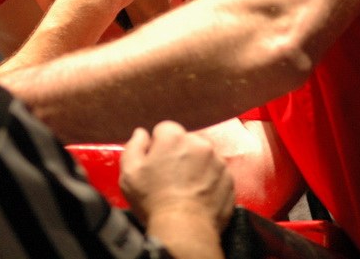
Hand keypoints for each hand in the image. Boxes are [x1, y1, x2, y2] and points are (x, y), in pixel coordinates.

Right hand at [120, 121, 234, 234]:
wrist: (184, 229)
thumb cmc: (153, 200)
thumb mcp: (129, 172)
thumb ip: (134, 146)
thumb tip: (141, 134)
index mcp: (173, 137)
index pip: (165, 129)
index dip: (158, 145)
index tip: (155, 161)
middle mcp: (199, 143)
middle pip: (187, 141)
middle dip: (179, 153)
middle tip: (170, 176)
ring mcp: (218, 161)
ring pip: (204, 157)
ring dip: (196, 166)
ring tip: (186, 188)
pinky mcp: (229, 179)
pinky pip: (217, 173)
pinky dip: (210, 180)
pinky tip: (199, 195)